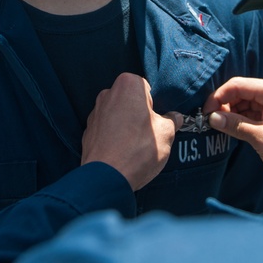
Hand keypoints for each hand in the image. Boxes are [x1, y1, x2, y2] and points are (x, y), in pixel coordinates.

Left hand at [82, 73, 182, 190]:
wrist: (106, 178)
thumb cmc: (137, 150)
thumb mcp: (166, 133)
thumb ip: (172, 120)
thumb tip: (175, 118)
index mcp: (128, 85)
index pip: (147, 87)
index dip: (155, 104)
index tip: (158, 119)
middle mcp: (108, 94)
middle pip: (131, 100)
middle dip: (140, 114)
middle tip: (150, 133)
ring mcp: (95, 112)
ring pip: (118, 115)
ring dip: (127, 125)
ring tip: (136, 146)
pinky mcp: (88, 131)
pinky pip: (107, 129)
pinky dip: (114, 137)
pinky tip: (123, 152)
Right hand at [203, 78, 262, 187]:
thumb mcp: (262, 139)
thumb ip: (236, 125)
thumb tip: (212, 117)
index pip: (238, 85)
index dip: (218, 97)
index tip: (205, 113)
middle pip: (241, 92)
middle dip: (224, 105)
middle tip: (211, 122)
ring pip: (246, 103)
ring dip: (232, 114)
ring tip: (221, 128)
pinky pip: (254, 113)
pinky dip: (242, 120)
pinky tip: (233, 130)